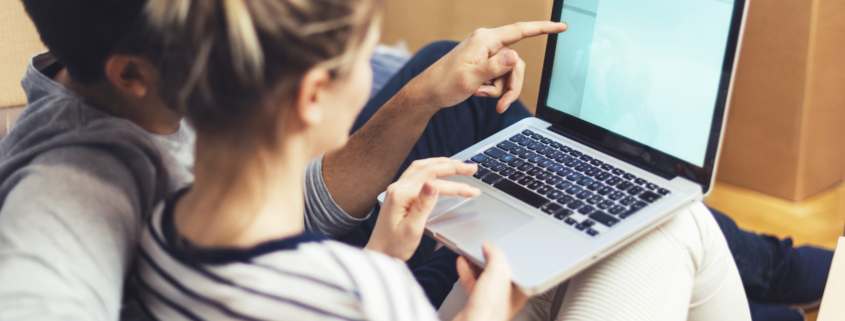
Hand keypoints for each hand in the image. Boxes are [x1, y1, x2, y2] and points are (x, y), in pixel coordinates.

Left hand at [365, 158, 480, 259]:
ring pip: (422, 167)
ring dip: (441, 163)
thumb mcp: (412, 229)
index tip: (473, 191)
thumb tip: (433, 184)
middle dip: (453, 167)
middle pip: (429, 169)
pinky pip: (416, 173)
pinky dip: (431, 168)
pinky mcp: (398, 193)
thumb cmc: (394, 247)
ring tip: (459, 164)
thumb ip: (423, 205)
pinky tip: (439, 169)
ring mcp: (396, 189)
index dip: (457, 187)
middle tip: (472, 167)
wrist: (378, 254)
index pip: (435, 185)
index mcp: (401, 195)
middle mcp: (397, 188)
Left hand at [410, 21, 566, 112]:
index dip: (543, 28)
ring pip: (510, 73)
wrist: (428, 93)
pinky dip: (492, 89)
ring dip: (499, 89)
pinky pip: (500, 77)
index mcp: (485, 40)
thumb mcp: (470, 78)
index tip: (561, 26)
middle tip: (501, 105)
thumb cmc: (445, 84)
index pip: (521, 30)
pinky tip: (477, 92)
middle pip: (517, 63)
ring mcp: (486, 54)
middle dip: (512, 86)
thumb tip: (515, 56)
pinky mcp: (484, 64)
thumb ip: (494, 67)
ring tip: (480, 95)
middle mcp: (488, 43)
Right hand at [454, 241, 529, 320]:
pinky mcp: (476, 303)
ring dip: (477, 263)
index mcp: (520, 289)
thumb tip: (490, 246)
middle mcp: (507, 296)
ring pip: (485, 277)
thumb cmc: (490, 308)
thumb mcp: (499, 271)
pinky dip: (467, 272)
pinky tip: (462, 263)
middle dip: (492, 258)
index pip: (519, 267)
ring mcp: (491, 300)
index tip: (502, 244)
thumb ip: (496, 255)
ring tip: (472, 252)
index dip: (511, 254)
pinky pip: (473, 283)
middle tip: (485, 247)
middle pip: (501, 271)